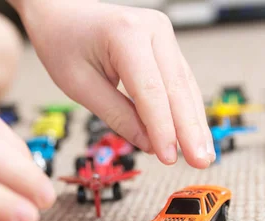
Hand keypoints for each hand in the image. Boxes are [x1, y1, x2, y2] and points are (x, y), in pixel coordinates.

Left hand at [13, 0, 214, 166]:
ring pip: (185, 86)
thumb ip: (116, 115)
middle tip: (200, 162)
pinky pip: (180, 81)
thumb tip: (149, 144)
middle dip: (190, 130)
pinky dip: (187, 109)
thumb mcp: (79, 85)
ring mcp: (162, 33)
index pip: (151, 92)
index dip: (163, 129)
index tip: (169, 157)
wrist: (60, 10)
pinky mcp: (164, 44)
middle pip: (177, 88)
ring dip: (195, 123)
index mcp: (126, 34)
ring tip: (204, 154)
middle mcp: (152, 29)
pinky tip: (195, 133)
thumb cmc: (63, 42)